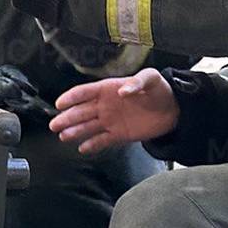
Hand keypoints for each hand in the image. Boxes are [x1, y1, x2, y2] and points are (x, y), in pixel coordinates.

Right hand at [49, 68, 179, 154]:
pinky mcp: (118, 135)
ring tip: (63, 136)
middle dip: (67, 118)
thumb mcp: (151, 79)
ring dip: (75, 132)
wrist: (173, 110)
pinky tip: (82, 148)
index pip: (85, 92)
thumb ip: (137, 82)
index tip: (60, 103)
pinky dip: (92, 145)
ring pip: (88, 127)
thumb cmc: (159, 90)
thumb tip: (123, 91)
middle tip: (54, 125)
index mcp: (108, 89)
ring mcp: (110, 121)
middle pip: (81, 112)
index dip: (72, 97)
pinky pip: (102, 140)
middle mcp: (105, 105)